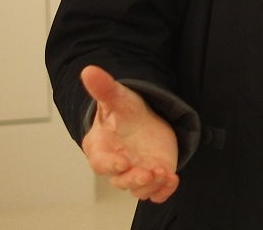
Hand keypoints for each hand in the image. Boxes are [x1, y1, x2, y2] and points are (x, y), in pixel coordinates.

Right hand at [79, 65, 179, 202]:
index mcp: (101, 149)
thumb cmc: (123, 112)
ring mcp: (136, 172)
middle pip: (121, 181)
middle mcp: (117, 165)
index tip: (123, 161)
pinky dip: (164, 191)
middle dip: (134, 179)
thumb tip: (88, 70)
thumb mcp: (117, 97)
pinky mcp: (153, 175)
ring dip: (152, 185)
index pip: (101, 163)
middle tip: (148, 172)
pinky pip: (156, 192)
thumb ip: (103, 88)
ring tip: (165, 174)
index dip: (111, 165)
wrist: (142, 119)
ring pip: (140, 189)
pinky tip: (173, 180)